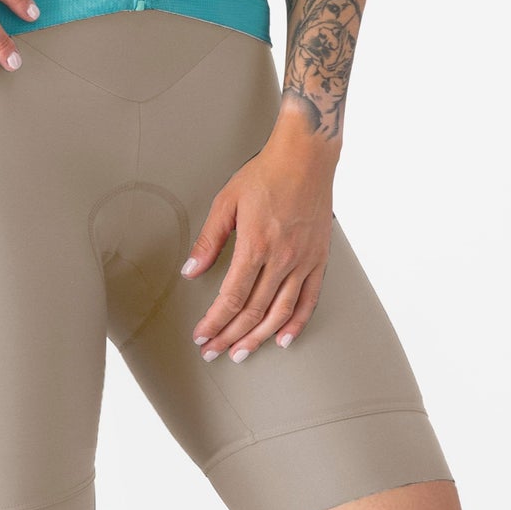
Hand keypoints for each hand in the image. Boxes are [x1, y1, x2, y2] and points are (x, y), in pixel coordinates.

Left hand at [181, 126, 337, 360]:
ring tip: (242, 352)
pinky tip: (282, 338)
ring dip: (258, 337)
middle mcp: (281, 258)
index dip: (214, 321)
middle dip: (230, 336)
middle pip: (253, 310)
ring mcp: (303, 261)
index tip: (201, 335)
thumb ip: (209, 240)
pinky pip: (309, 299)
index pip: (231, 297)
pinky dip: (296, 323)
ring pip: (280, 312)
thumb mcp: (227, 202)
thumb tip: (191, 271)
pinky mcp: (319, 259)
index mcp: (255, 245)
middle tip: (214, 351)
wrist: (306, 157)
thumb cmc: (265, 175)